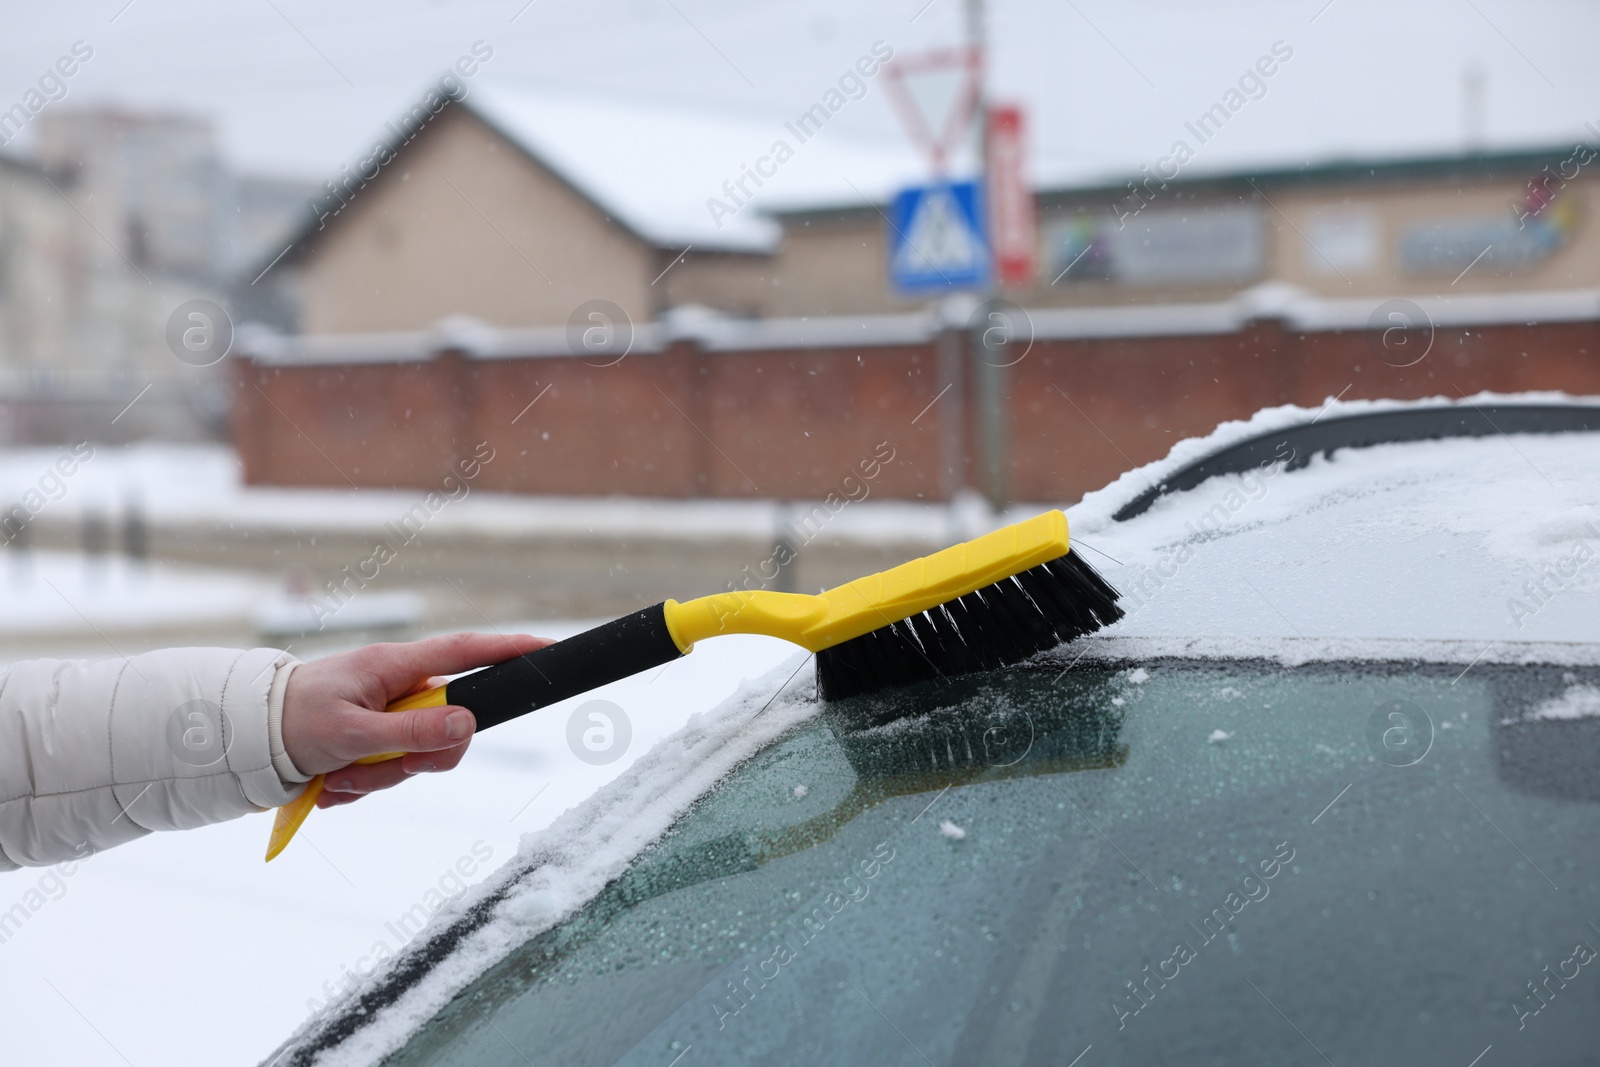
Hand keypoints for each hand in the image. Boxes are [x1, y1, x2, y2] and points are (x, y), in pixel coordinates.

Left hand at [281, 632, 551, 808]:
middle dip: (412, 761)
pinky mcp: (375, 738)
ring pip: (418, 756)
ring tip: (333, 778)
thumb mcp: (350, 734)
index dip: (510, 650)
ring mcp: (388, 712)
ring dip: (377, 777)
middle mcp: (398, 686)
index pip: (467, 652)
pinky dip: (363, 784)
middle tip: (366, 771)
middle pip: (448, 727)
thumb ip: (411, 732)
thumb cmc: (290, 722)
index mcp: (395, 667)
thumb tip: (468, 724)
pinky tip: (330, 783)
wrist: (242, 737)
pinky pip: (391, 769)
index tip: (547, 649)